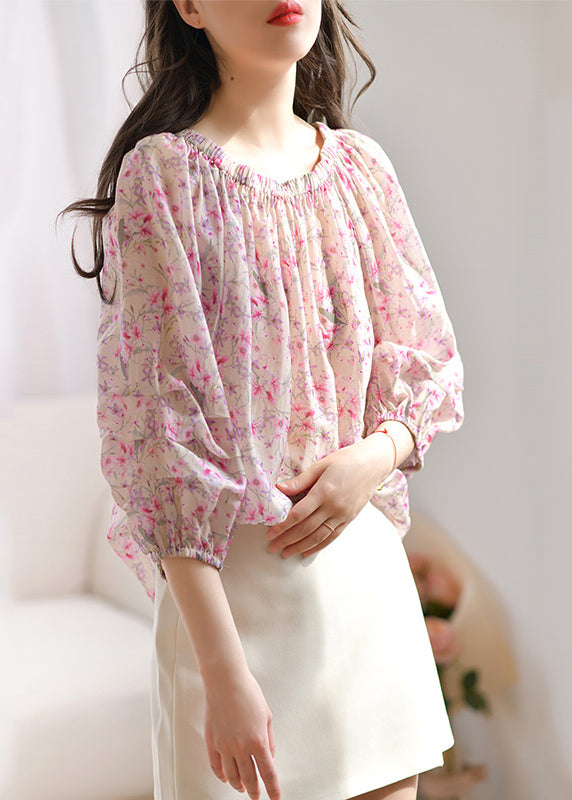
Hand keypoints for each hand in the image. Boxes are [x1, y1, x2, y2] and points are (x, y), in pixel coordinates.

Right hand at [203, 666, 279, 799]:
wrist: (226, 681)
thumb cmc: (248, 693)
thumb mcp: (267, 716)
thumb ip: (269, 739)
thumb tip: (270, 756)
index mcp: (258, 741)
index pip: (268, 773)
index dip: (272, 789)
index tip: (275, 797)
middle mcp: (241, 748)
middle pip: (250, 779)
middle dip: (255, 791)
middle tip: (257, 796)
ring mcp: (225, 746)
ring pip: (232, 776)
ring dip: (239, 785)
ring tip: (242, 788)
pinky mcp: (212, 742)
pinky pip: (216, 766)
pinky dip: (222, 775)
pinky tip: (226, 778)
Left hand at [266, 438, 393, 558]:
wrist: (373, 464)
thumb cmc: (345, 460)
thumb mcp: (320, 466)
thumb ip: (300, 480)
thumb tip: (279, 488)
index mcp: (324, 491)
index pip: (298, 514)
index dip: (282, 526)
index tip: (270, 533)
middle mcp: (333, 506)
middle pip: (306, 529)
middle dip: (287, 540)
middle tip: (272, 547)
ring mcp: (343, 515)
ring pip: (318, 536)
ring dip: (300, 547)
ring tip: (285, 553)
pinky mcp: (349, 519)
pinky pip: (332, 537)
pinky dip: (318, 546)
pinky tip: (306, 552)